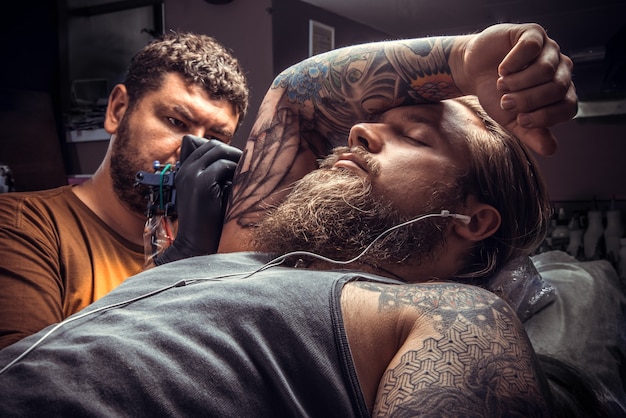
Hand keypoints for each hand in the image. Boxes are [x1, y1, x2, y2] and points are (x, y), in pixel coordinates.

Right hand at [153, 135, 241, 265]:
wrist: (196, 245)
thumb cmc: (208, 223)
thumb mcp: (210, 195)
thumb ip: (217, 179)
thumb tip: (240, 162)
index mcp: (184, 172)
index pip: (206, 147)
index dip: (227, 151)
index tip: (241, 163)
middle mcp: (185, 170)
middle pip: (213, 145)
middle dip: (233, 152)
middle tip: (249, 165)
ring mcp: (191, 175)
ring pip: (218, 151)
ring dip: (237, 158)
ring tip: (249, 171)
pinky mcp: (201, 184)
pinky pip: (223, 166)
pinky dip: (236, 170)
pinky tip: (244, 182)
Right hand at [454, 23, 576, 154]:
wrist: (473, 72)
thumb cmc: (495, 95)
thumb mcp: (510, 119)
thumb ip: (530, 133)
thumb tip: (551, 150)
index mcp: (561, 92)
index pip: (568, 107)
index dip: (545, 117)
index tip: (520, 120)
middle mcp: (561, 69)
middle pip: (556, 87)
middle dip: (527, 100)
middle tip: (505, 103)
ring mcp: (549, 50)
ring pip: (545, 69)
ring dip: (518, 82)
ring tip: (501, 85)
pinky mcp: (534, 34)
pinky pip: (532, 47)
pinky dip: (514, 62)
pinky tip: (502, 69)